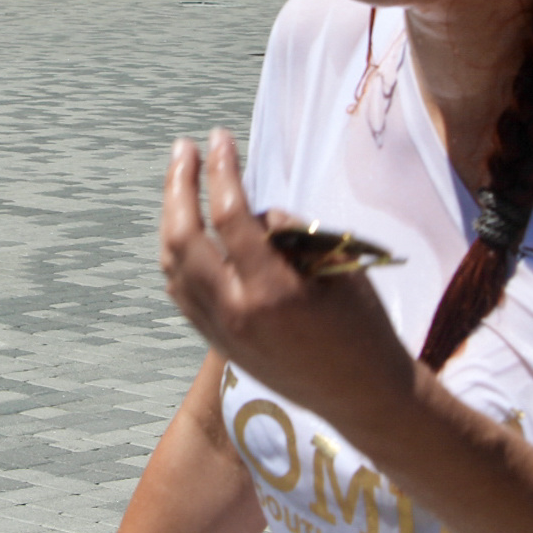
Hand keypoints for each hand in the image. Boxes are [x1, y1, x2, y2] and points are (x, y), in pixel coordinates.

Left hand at [159, 130, 417, 428]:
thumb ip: (287, 232)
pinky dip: (176, 254)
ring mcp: (220, 331)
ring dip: (170, 217)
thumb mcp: (336, 265)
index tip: (219, 137)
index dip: (221, 169)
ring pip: (172, 265)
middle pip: (182, 238)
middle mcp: (236, 313)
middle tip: (184, 148)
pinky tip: (185, 229)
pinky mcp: (216, 342)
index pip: (230, 216)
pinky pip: (180, 290)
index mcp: (272, 291)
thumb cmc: (361, 323)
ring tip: (181, 179)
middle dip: (178, 185)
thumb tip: (247, 206)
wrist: (360, 395)